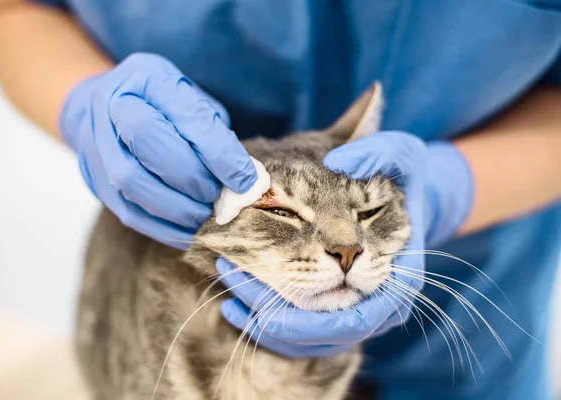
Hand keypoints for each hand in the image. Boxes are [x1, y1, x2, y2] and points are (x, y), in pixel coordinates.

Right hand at [59, 53, 256, 248]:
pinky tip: (190, 231)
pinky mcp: (95, 182)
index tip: (246, 179)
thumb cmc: (160, 106)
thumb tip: (245, 178)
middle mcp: (112, 104)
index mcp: (147, 77)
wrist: (99, 112)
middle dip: (192, 176)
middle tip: (218, 195)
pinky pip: (129, 212)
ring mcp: (96, 144)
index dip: (219, 151)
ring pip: (132, 181)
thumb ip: (215, 133)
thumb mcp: (192, 100)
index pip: (184, 114)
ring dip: (178, 207)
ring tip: (206, 214)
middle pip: (147, 140)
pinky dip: (166, 228)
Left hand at [217, 131, 473, 356]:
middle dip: (272, 310)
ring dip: (263, 319)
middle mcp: (379, 309)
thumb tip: (340, 162)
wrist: (409, 203)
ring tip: (227, 289)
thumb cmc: (403, 180)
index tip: (259, 282)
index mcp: (398, 280)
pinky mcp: (338, 314)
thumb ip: (377, 152)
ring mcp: (359, 315)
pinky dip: (266, 324)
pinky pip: (300, 337)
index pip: (351, 318)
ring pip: (305, 341)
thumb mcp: (402, 155)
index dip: (306, 308)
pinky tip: (234, 306)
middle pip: (320, 334)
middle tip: (229, 274)